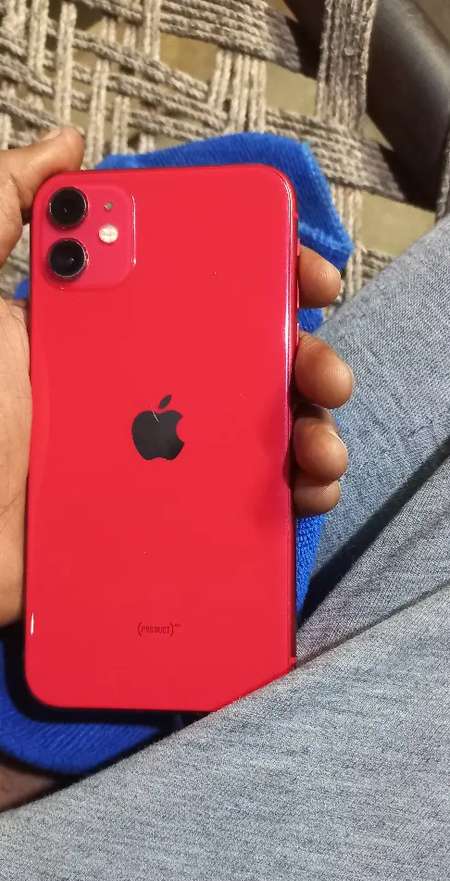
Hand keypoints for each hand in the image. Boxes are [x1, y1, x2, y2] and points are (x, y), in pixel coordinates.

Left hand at [0, 132, 351, 809]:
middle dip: (309, 363)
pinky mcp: (167, 526)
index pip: (209, 294)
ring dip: (312, 435)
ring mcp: (162, 464)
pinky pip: (245, 509)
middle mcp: (149, 395)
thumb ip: (2, 212)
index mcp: (119, 338)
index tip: (311, 282)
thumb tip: (68, 148)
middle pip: (252, 367)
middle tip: (326, 376)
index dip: (270, 280)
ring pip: (261, 440)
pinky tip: (305, 493)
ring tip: (320, 448)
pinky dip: (290, 500)